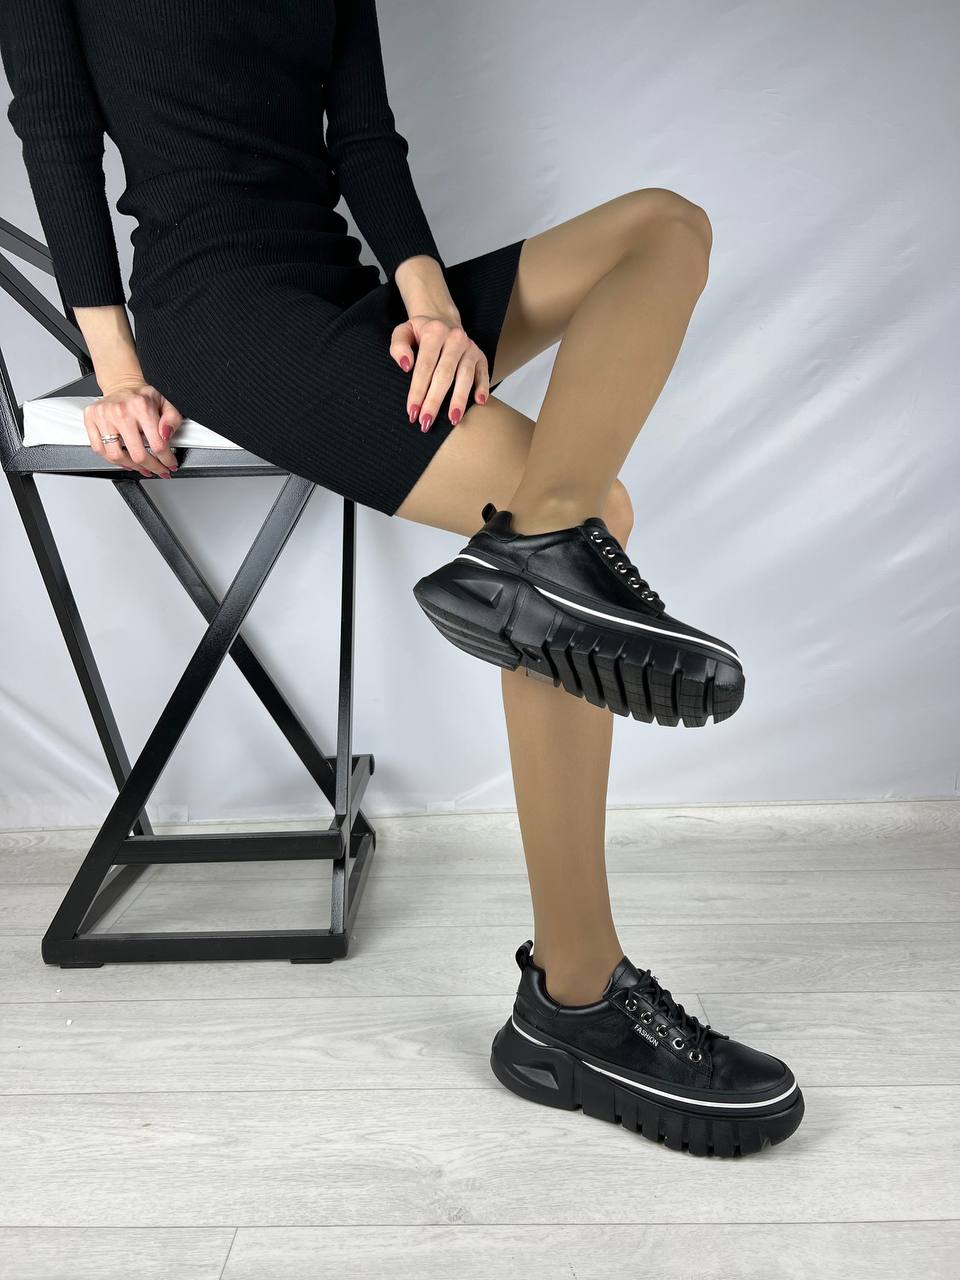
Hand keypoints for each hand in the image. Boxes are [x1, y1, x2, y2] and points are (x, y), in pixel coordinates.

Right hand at [82, 383, 182, 476]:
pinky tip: (125, 460)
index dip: (166, 459)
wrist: (123, 385)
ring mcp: (103, 416)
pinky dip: (112, 460)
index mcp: (141, 406)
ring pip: (116, 456)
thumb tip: (166, 435)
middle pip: (137, 454)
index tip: (169, 464)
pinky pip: (99, 449)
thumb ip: (172, 419)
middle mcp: (120, 411)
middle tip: (158, 469)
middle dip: (152, 467)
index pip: (157, 444)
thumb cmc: (143, 397)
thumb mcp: (166, 403)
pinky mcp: (90, 419)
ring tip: (141, 466)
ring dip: (132, 467)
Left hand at [390, 312, 489, 432]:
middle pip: (444, 374)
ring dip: (459, 400)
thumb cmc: (420, 333)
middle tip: (426, 422)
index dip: (418, 391)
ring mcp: (470, 348)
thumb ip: (398, 346)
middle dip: (435, 401)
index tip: (412, 412)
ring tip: (452, 420)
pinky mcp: (481, 356)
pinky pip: (484, 373)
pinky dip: (483, 388)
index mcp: (435, 332)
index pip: (425, 366)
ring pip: (465, 376)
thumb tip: (406, 365)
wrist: (442, 319)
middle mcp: (455, 339)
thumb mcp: (403, 332)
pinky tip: (479, 403)